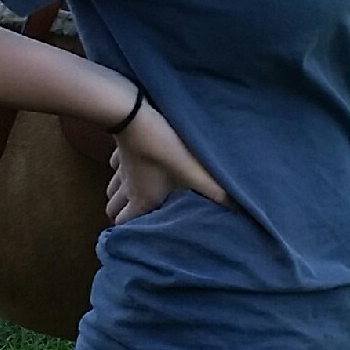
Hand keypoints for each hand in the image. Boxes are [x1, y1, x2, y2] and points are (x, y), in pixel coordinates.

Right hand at [105, 101, 229, 224]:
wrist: (136, 114)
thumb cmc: (165, 148)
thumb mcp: (194, 173)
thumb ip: (215, 192)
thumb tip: (238, 208)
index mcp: (142, 199)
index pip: (124, 225)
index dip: (130, 232)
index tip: (141, 235)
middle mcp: (126, 187)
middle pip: (113, 209)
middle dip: (121, 215)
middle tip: (139, 216)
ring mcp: (120, 168)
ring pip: (111, 189)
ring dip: (120, 195)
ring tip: (135, 196)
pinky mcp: (120, 149)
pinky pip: (115, 164)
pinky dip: (120, 169)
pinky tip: (133, 165)